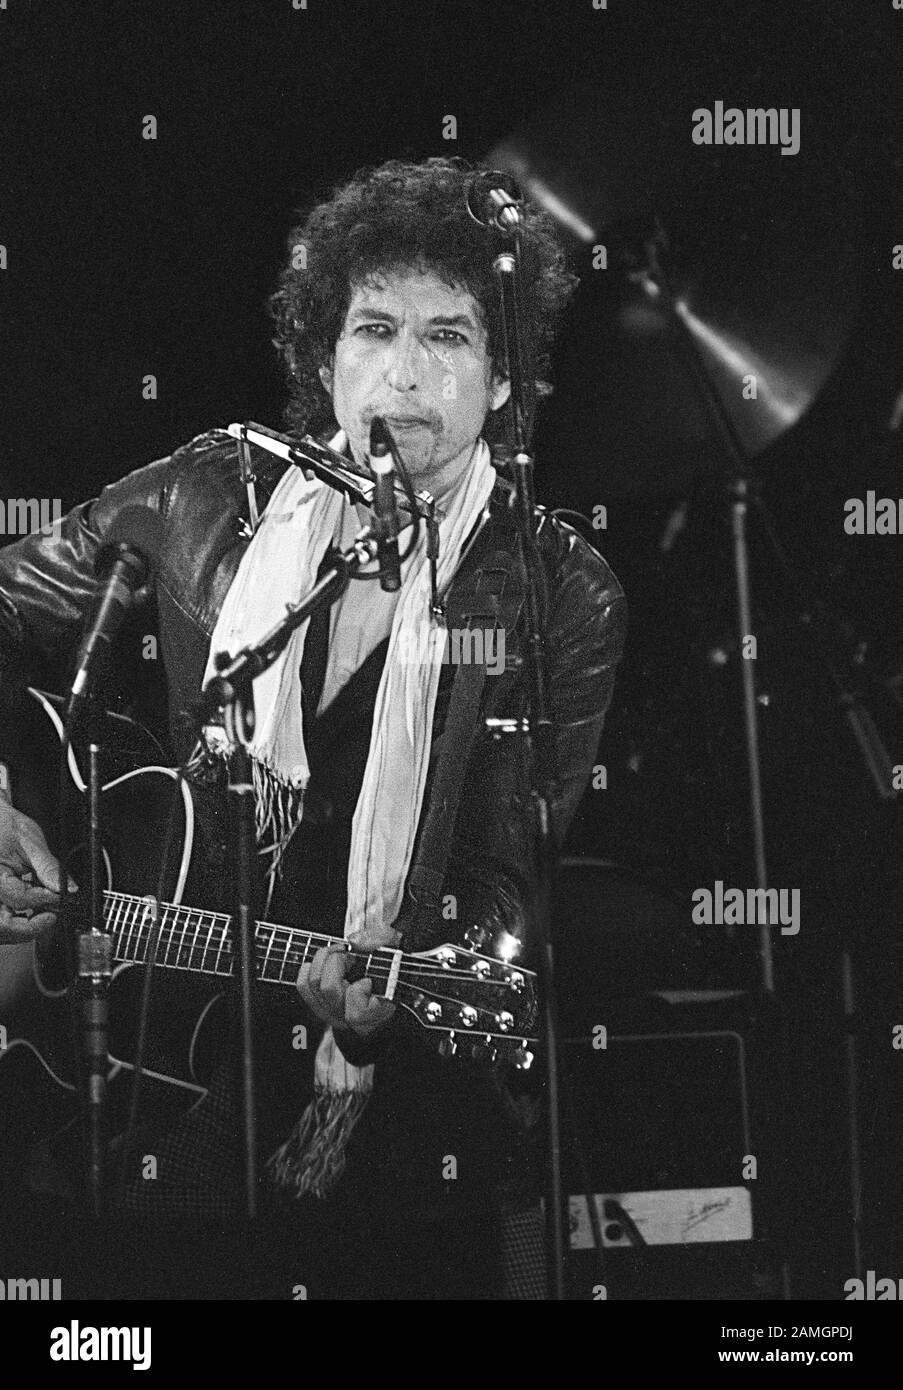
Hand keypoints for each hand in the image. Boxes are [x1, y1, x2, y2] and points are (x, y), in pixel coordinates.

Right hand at [0, 796, 72, 944]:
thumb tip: (67, 888)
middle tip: (54, 913)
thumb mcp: (30, 843)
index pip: (21, 900)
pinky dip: (20, 919)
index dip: (47, 900)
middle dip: (32, 925)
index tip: (64, 897)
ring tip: (44, 912)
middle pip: (6, 924)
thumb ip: (48, 868)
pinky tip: (34, 909)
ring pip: (4, 926)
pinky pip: (4, 919)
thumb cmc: (4, 826)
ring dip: (25, 926)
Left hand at [297, 925, 400, 1036]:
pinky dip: (310, 967)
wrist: (387, 980)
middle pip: (328, 989)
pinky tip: (325, 963)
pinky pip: (303, 985)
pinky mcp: (317, 1005)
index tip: (369, 979)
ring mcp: (330, 1013)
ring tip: (339, 957)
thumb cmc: (392, 970)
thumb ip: (382, 940)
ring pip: (311, 984)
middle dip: (337, 961)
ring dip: (323, 960)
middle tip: (350, 957)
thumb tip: (354, 941)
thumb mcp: (395, 950)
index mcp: (373, 1015)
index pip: (355, 1014)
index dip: (360, 989)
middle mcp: (348, 1019)